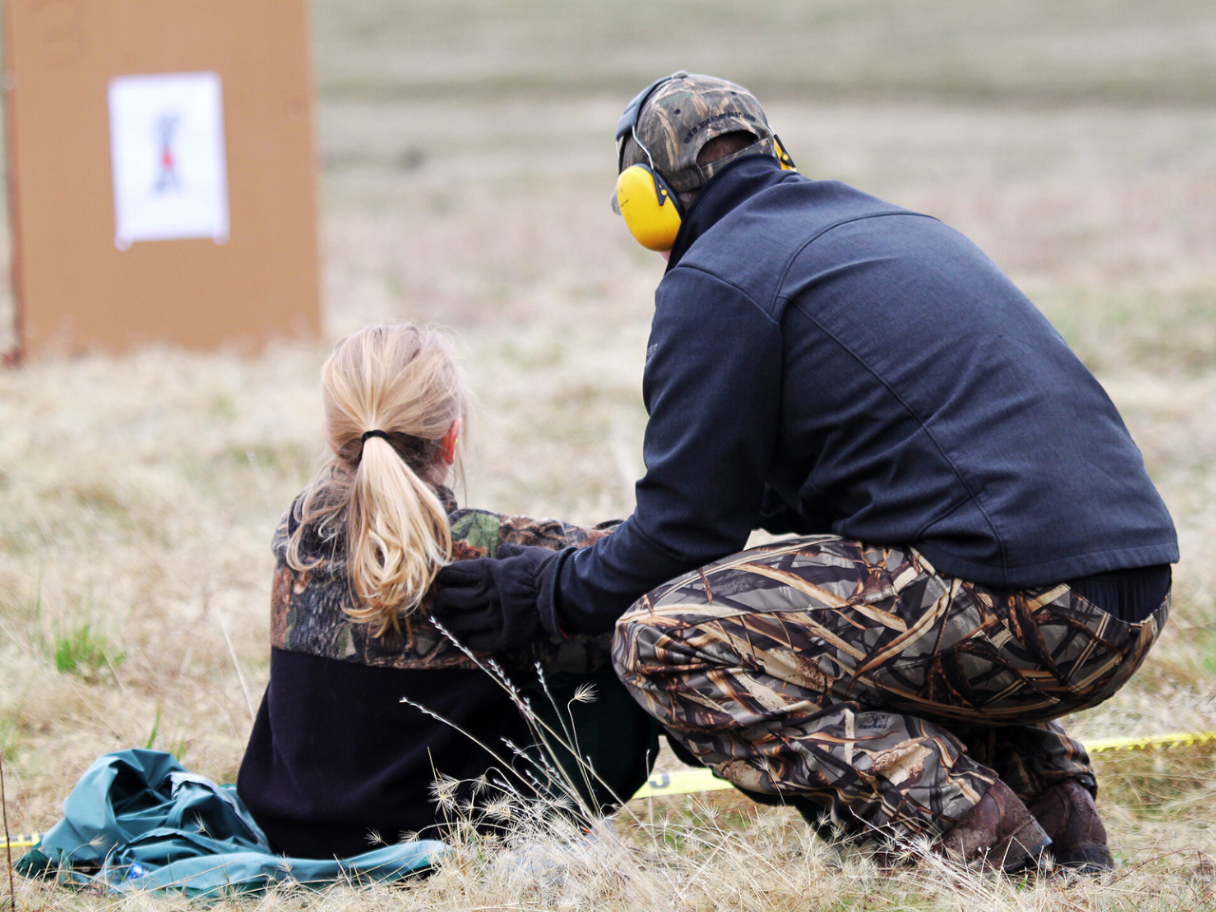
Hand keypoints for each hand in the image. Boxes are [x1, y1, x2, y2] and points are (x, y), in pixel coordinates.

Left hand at [429, 543, 557, 651]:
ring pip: (461, 622)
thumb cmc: (548, 569)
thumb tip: (500, 551)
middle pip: (451, 599)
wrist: (565, 592)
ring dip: (451, 622)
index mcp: (489, 572)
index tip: (441, 580)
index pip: (455, 574)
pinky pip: (480, 641)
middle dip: (441, 602)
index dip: (444, 578)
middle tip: (437, 604)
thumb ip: (510, 552)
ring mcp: (494, 617)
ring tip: (446, 622)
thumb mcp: (526, 553)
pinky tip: (466, 639)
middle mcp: (486, 595)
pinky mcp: (505, 636)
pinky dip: (470, 640)